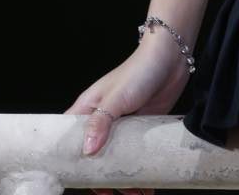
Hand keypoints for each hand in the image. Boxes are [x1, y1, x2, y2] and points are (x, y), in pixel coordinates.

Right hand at [64, 39, 190, 194]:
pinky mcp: (140, 129)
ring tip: (135, 193)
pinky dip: (138, 170)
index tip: (72, 181)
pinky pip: (134, 155)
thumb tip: (86, 151)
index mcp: (88, 109)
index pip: (67, 139)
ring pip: (114, 159)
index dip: (66, 161)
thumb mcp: (117, 97)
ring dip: (122, 178)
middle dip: (99, 178)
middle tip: (108, 194)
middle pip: (92, 156)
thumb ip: (101, 122)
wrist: (172, 58)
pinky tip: (147, 184)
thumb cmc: (139, 70)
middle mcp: (101, 121)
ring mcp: (121, 126)